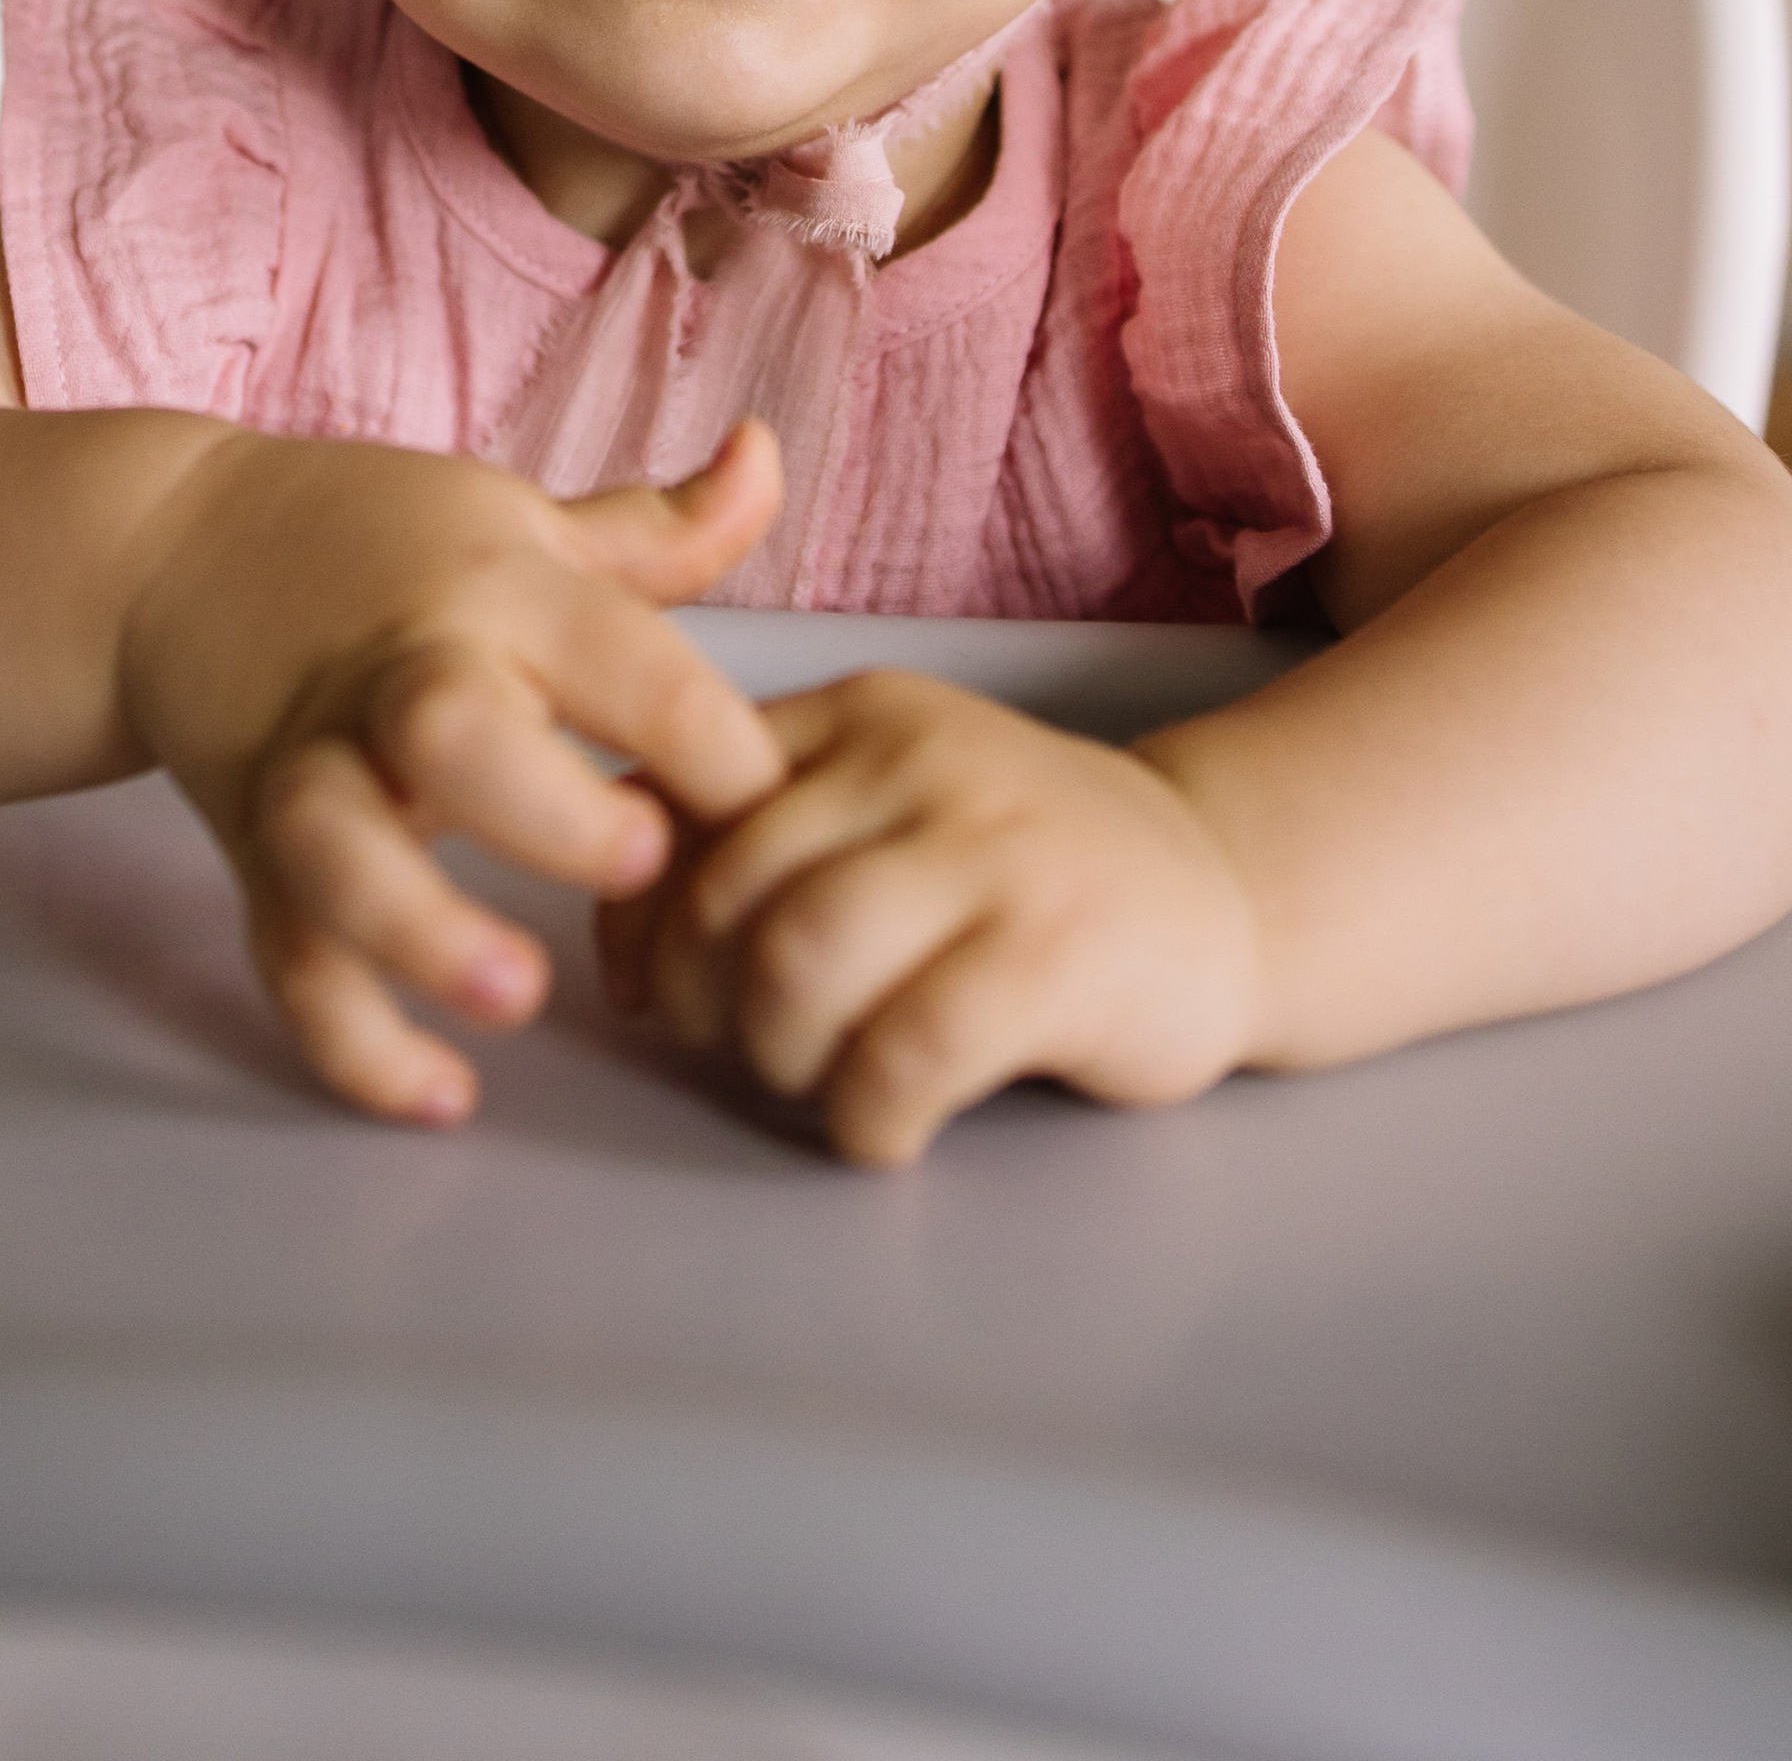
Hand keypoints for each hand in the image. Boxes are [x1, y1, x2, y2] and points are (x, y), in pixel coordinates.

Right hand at [115, 414, 786, 1126]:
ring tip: (515, 999)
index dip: (696, 727)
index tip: (759, 793)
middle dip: (545, 807)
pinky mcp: (256, 852)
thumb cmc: (376, 541)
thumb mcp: (518, 515)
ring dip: (423, 929)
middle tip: (638, 863)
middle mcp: (396, 675)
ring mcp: (313, 767)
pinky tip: (440, 1095)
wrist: (172, 554)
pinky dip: (351, 1038)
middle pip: (451, 733)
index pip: (608, 648)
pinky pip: (290, 955)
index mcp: (490, 589)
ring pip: (341, 853)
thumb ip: (658, 526)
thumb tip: (769, 455)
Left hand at [599, 669, 1262, 1165]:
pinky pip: (907, 1050)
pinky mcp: (1056, 954)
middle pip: (726, 888)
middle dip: (698, 999)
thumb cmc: (1016, 868)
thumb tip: (622, 948)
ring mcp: (994, 851)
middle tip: (734, 1048)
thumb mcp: (892, 800)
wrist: (1221, 886)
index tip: (652, 987)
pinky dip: (865, 1115)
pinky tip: (883, 1128)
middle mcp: (918, 761)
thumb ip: (769, 831)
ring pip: (800, 960)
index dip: (636, 912)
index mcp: (859, 715)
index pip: (682, 795)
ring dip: (774, 1055)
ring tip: (810, 1081)